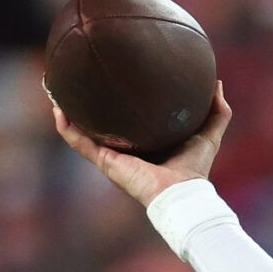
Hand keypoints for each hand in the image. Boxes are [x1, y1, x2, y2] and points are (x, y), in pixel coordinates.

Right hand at [50, 80, 231, 207]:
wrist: (181, 192)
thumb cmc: (195, 169)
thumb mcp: (208, 133)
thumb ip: (217, 111)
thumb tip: (217, 83)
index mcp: (145, 142)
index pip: (129, 120)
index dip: (119, 102)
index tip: (113, 79)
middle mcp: (125, 148)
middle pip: (100, 123)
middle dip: (87, 104)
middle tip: (77, 80)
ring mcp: (112, 155)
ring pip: (82, 131)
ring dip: (67, 112)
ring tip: (55, 89)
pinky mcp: (104, 161)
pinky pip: (78, 142)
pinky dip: (66, 127)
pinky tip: (57, 108)